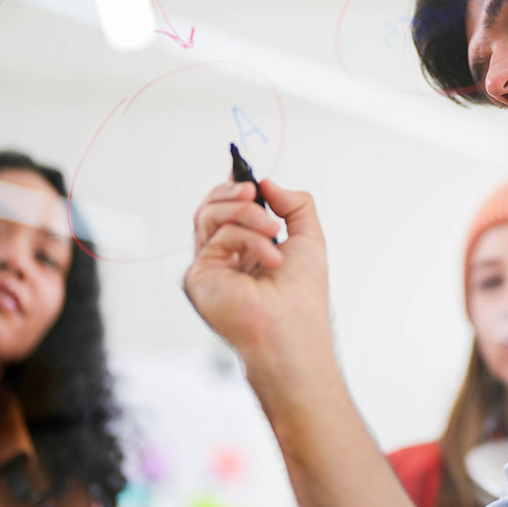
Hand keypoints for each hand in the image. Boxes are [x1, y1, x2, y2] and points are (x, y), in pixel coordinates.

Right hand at [183, 178, 333, 384]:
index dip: (234, 188)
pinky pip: (218, 237)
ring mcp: (208, 267)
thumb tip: (267, 182)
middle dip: (235, 192)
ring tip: (272, 230)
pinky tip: (271, 256)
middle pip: (211, 207)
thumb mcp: (308, 237)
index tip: (250, 177)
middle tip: (255, 192)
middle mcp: (222, 258)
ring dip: (246, 213)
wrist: (295, 329)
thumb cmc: (303, 295)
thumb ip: (293, 204)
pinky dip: (248, 239)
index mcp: (245, 249)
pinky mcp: (198, 277)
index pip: (228, 209)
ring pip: (210, 215)